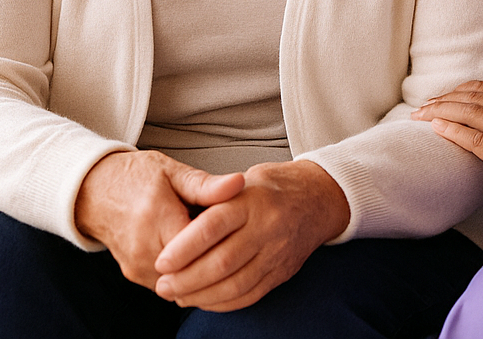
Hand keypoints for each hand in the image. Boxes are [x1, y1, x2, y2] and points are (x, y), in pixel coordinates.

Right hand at [74, 150, 243, 291]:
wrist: (93, 192)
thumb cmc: (135, 177)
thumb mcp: (172, 172)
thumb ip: (205, 184)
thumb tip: (238, 184)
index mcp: (156, 219)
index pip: (203, 245)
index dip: (226, 237)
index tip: (236, 224)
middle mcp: (145, 250)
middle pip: (196, 267)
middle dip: (217, 254)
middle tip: (230, 235)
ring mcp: (139, 267)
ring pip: (185, 280)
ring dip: (202, 266)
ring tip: (213, 243)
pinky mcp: (136, 276)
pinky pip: (172, 283)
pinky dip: (188, 272)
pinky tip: (197, 253)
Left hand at [152, 159, 349, 311]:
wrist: (321, 198)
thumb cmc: (274, 187)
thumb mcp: (244, 179)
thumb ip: (213, 198)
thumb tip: (175, 224)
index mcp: (252, 199)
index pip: (213, 227)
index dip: (183, 248)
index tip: (161, 262)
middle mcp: (267, 227)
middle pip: (222, 261)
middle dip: (186, 279)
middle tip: (163, 285)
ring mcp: (277, 252)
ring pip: (235, 284)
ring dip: (201, 296)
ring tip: (178, 296)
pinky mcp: (282, 272)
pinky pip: (250, 295)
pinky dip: (223, 303)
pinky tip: (204, 300)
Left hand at [413, 77, 482, 218]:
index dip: (462, 90)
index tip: (443, 96)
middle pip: (475, 97)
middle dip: (444, 98)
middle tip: (422, 105)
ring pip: (472, 114)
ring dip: (441, 111)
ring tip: (419, 114)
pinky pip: (476, 140)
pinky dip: (453, 131)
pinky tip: (436, 128)